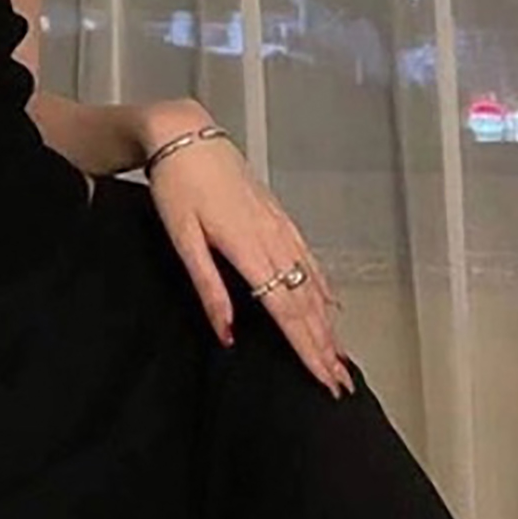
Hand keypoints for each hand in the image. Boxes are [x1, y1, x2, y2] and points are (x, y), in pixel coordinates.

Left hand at [141, 99, 353, 398]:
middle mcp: (271, 239)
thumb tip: (227, 334)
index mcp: (248, 248)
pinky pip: (307, 257)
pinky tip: (332, 303)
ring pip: (310, 282)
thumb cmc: (176, 185)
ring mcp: (278, 226)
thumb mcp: (182, 237)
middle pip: (305, 303)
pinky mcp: (276, 215)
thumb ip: (207, 286)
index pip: (285, 310)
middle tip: (340, 383)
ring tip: (341, 355)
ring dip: (327, 322)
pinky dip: (323, 285)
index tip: (324, 379)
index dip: (306, 347)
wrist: (185, 135)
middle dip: (324, 345)